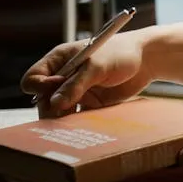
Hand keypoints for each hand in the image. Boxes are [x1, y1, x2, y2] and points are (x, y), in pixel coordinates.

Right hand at [20, 31, 151, 117]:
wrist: (148, 60)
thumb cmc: (121, 52)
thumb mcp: (96, 66)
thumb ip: (76, 85)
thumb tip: (54, 103)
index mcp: (59, 60)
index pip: (34, 78)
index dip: (40, 87)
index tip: (56, 89)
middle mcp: (64, 77)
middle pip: (43, 99)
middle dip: (49, 109)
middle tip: (62, 116)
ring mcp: (76, 92)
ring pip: (59, 111)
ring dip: (62, 120)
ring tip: (70, 128)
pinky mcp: (90, 104)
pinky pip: (77, 117)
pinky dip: (77, 123)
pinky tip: (83, 128)